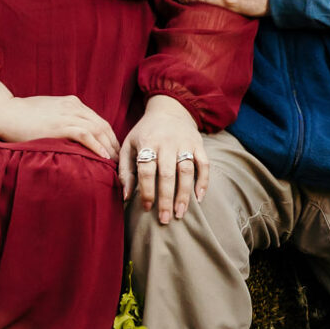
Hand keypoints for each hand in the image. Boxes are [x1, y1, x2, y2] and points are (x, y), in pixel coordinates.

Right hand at [0, 83, 118, 160]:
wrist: (5, 113)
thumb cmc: (23, 115)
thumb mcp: (49, 112)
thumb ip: (63, 119)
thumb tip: (73, 136)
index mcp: (72, 102)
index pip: (98, 119)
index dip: (108, 135)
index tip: (112, 149)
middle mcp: (74, 106)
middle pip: (102, 125)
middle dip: (113, 142)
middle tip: (118, 159)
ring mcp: (68, 115)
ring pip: (97, 130)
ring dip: (108, 147)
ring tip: (114, 162)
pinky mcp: (61, 125)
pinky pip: (86, 135)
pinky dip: (97, 146)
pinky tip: (103, 157)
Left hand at [119, 94, 208, 223]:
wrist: (169, 109)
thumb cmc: (145, 132)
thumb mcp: (129, 145)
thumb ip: (125, 170)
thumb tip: (126, 197)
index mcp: (147, 142)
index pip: (147, 170)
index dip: (147, 191)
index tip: (146, 208)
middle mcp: (167, 142)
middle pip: (167, 174)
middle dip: (166, 199)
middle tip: (165, 219)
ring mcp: (185, 143)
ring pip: (186, 171)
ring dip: (184, 194)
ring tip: (180, 213)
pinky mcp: (198, 144)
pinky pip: (204, 164)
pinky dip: (203, 181)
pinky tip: (199, 198)